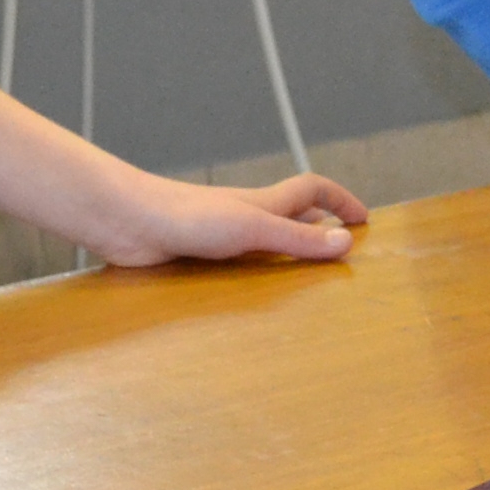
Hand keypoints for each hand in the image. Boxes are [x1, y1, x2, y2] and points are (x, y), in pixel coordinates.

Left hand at [88, 172, 367, 268]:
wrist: (125, 221)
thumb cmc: (186, 216)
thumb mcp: (252, 229)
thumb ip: (297, 239)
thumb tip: (346, 243)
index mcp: (263, 203)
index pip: (313, 190)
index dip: (340, 200)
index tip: (363, 219)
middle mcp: (244, 216)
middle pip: (291, 216)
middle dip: (318, 230)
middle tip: (339, 255)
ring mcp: (219, 236)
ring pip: (263, 244)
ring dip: (284, 257)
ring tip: (303, 287)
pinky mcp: (197, 256)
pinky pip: (234, 266)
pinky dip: (251, 278)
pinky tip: (250, 299)